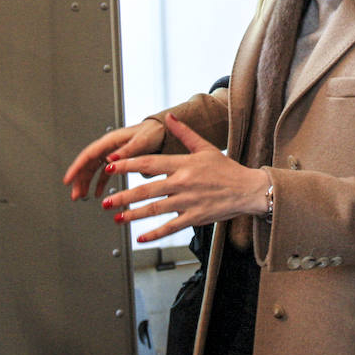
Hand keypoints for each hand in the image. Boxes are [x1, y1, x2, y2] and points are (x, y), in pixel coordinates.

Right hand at [62, 118, 164, 200]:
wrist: (163, 131)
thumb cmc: (153, 132)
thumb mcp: (141, 141)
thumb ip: (126, 151)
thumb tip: (110, 159)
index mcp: (111, 140)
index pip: (88, 154)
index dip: (76, 167)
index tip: (68, 179)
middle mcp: (109, 146)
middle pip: (88, 163)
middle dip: (79, 179)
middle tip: (74, 195)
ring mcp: (112, 153)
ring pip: (93, 169)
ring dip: (86, 183)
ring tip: (81, 196)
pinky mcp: (118, 160)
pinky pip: (104, 172)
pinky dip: (99, 183)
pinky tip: (98, 193)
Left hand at [101, 114, 269, 242]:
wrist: (247, 189)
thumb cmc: (226, 169)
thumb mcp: (205, 146)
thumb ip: (184, 133)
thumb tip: (169, 117)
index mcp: (183, 164)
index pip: (150, 163)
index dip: (128, 165)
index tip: (111, 166)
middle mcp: (183, 183)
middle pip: (148, 189)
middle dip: (124, 195)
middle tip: (107, 201)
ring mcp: (188, 201)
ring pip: (155, 209)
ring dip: (134, 214)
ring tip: (117, 218)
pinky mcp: (194, 217)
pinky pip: (171, 227)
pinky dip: (155, 233)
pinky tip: (140, 237)